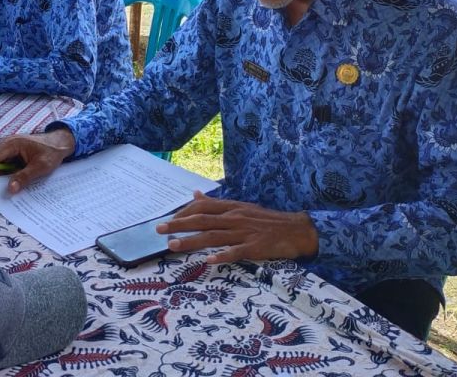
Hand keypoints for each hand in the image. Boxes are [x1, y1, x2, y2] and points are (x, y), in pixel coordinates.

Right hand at [0, 129, 75, 192]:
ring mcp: (11, 148)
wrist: (61, 144)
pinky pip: (6, 164)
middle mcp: (8, 144)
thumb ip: (24, 177)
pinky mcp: (14, 153)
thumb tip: (10, 189)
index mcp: (12, 143)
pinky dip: (5, 173)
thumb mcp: (40, 167)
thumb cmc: (51, 152)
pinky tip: (10, 183)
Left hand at [156, 191, 319, 264]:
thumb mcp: (241, 207)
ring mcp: (244, 232)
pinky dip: (222, 256)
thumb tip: (194, 194)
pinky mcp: (255, 247)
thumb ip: (217, 204)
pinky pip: (236, 252)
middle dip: (179, 225)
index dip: (183, 213)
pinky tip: (208, 261)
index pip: (202, 207)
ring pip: (213, 236)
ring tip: (173, 246)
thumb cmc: (267, 220)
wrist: (297, 229)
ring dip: (192, 241)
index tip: (168, 220)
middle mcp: (235, 218)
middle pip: (202, 220)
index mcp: (231, 208)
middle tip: (159, 230)